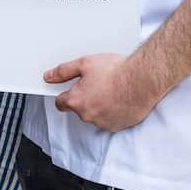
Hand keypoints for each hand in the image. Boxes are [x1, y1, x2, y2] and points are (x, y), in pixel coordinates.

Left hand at [43, 52, 157, 132]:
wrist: (141, 81)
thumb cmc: (116, 71)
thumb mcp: (85, 63)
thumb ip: (63, 71)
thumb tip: (49, 76)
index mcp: (76, 101)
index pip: (61, 103)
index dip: (65, 94)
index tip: (71, 90)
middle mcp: (87, 115)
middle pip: (79, 109)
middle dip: (85, 98)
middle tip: (97, 84)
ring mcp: (102, 123)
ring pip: (94, 115)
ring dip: (99, 105)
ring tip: (110, 90)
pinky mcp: (117, 126)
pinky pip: (109, 120)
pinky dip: (112, 112)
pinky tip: (119, 99)